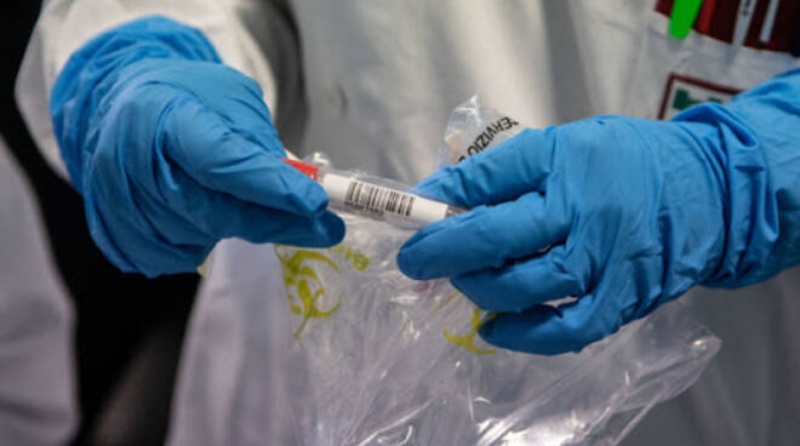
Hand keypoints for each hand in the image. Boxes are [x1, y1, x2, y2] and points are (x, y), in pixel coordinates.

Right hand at [51, 17, 343, 276]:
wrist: (119, 107)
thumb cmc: (185, 100)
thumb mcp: (230, 98)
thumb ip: (259, 141)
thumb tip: (296, 188)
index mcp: (162, 116)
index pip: (223, 163)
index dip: (271, 187)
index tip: (316, 204)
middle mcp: (132, 164)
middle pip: (216, 211)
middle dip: (276, 222)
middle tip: (325, 228)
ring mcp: (119, 206)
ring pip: (203, 237)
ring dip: (237, 225)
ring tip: (236, 195)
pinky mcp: (118, 237)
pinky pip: (180, 254)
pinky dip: (204, 239)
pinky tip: (202, 211)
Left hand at [398, 114, 736, 354]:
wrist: (711, 191)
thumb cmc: (627, 161)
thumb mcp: (567, 143)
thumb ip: (509, 170)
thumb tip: (442, 195)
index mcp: (564, 160)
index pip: (487, 180)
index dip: (440, 200)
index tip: (411, 213)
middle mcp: (582, 209)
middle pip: (495, 237)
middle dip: (441, 252)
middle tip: (415, 260)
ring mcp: (605, 259)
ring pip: (523, 286)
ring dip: (478, 288)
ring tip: (463, 281)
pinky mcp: (624, 299)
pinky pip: (565, 328)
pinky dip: (522, 335)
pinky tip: (494, 327)